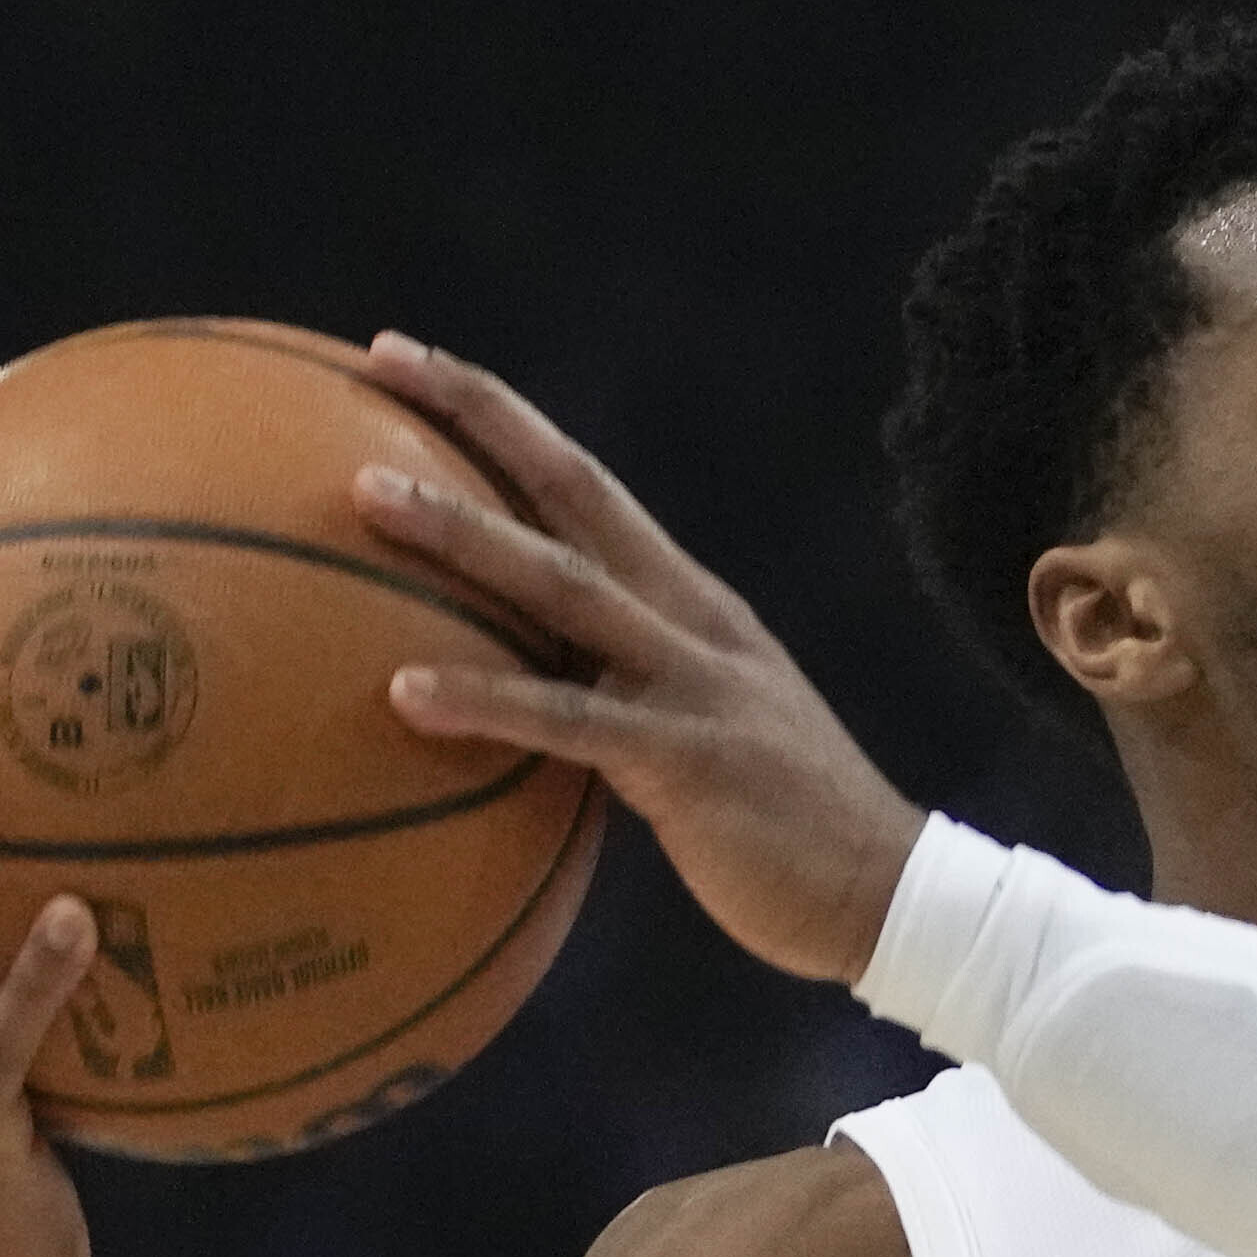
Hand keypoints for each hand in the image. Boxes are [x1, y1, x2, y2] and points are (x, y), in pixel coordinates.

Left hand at [352, 333, 924, 985]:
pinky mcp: (687, 761)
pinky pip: (568, 724)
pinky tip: (403, 694)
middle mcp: (692, 619)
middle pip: (575, 490)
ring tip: (369, 498)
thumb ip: (614, 694)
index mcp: (691, 602)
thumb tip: (512, 692)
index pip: (585, 485)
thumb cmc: (779, 829)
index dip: (501, 417)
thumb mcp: (696, 731)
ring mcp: (694, 684)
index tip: (410, 365)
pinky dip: (486, 703)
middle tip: (381, 362)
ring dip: (466, 533)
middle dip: (481, 417)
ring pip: (565, 585)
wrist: (887, 893)